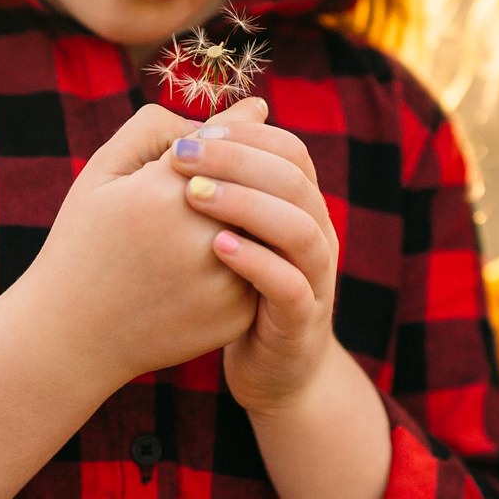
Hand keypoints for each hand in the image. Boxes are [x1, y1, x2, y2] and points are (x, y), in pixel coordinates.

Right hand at [25, 96, 266, 388]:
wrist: (72, 335)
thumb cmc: (83, 242)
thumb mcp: (103, 172)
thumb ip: (162, 127)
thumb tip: (248, 109)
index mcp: (165, 191)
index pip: (228, 140)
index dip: (224, 136)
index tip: (215, 141)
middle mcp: (203, 235)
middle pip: (254, 183)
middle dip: (241, 176)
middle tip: (208, 188)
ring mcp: (225, 279)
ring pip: (263, 227)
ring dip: (249, 218)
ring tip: (203, 227)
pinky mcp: (237, 314)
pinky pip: (261, 270)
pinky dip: (246, 261)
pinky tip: (206, 266)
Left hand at [167, 103, 338, 415]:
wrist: (271, 370)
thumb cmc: (237, 290)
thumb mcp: (232, 232)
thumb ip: (223, 186)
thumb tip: (195, 128)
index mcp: (302, 208)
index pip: (290, 151)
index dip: (244, 137)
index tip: (193, 133)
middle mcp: (317, 235)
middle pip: (294, 180)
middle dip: (237, 161)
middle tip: (181, 157)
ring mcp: (315, 279)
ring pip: (301, 228)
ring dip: (247, 205)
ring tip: (194, 196)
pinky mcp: (301, 321)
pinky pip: (291, 286)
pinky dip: (257, 262)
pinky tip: (215, 248)